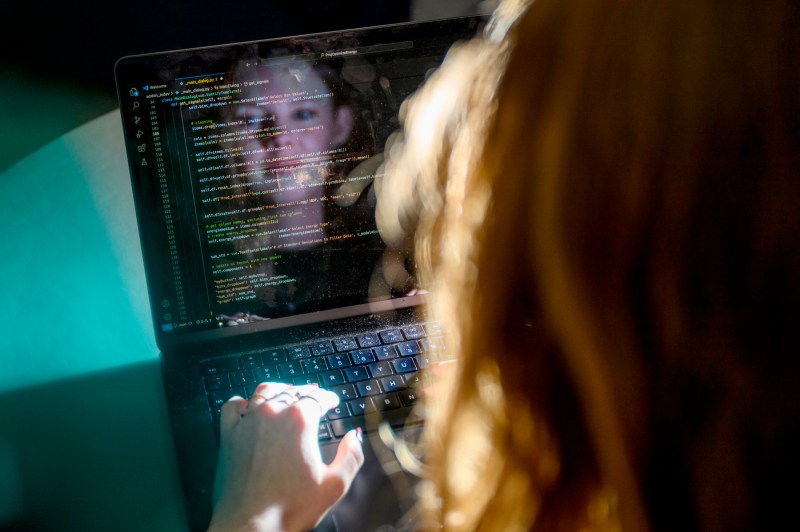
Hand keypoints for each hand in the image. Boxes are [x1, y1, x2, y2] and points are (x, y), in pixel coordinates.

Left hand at [209, 383, 364, 530]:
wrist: (249, 527)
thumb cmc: (288, 509)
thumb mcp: (334, 485)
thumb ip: (351, 456)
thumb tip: (354, 437)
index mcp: (300, 420)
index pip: (318, 397)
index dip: (328, 398)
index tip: (332, 401)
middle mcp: (272, 414)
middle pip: (292, 391)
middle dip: (306, 392)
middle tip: (314, 397)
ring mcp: (247, 423)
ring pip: (264, 391)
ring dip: (279, 389)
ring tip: (287, 393)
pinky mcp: (228, 436)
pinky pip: (232, 406)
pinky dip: (243, 402)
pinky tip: (248, 406)